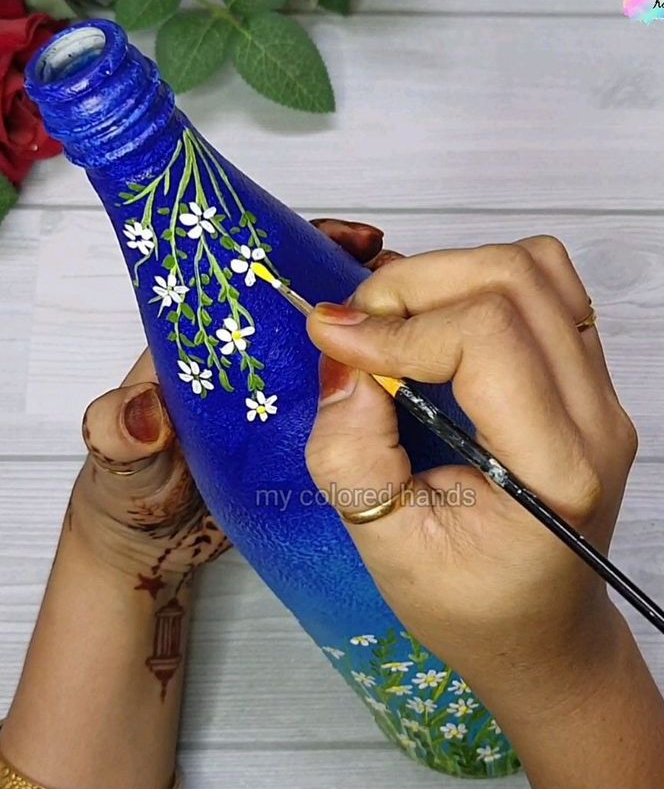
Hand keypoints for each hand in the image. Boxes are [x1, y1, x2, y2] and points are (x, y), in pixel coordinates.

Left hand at [69, 218, 389, 589]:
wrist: (151, 547)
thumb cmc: (129, 494)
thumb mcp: (120, 462)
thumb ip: (120, 432)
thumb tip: (142, 410)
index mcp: (206, 344)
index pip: (258, 276)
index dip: (304, 246)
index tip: (354, 241)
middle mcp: (250, 361)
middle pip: (308, 305)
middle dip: (357, 285)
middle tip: (404, 286)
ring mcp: (279, 397)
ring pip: (333, 349)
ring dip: (374, 332)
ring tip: (419, 326)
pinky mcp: (301, 434)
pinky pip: (342, 400)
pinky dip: (373, 387)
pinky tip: (408, 388)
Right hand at [305, 236, 637, 709]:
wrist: (542, 630)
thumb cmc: (469, 606)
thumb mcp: (389, 551)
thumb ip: (354, 457)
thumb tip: (342, 357)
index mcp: (554, 469)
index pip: (486, 338)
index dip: (396, 326)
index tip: (332, 341)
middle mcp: (596, 417)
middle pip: (515, 280)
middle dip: (417, 283)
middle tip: (359, 327)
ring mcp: (603, 392)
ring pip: (536, 267)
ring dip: (451, 273)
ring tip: (396, 320)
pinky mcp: (591, 378)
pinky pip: (548, 287)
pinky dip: (482, 280)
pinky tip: (440, 323)